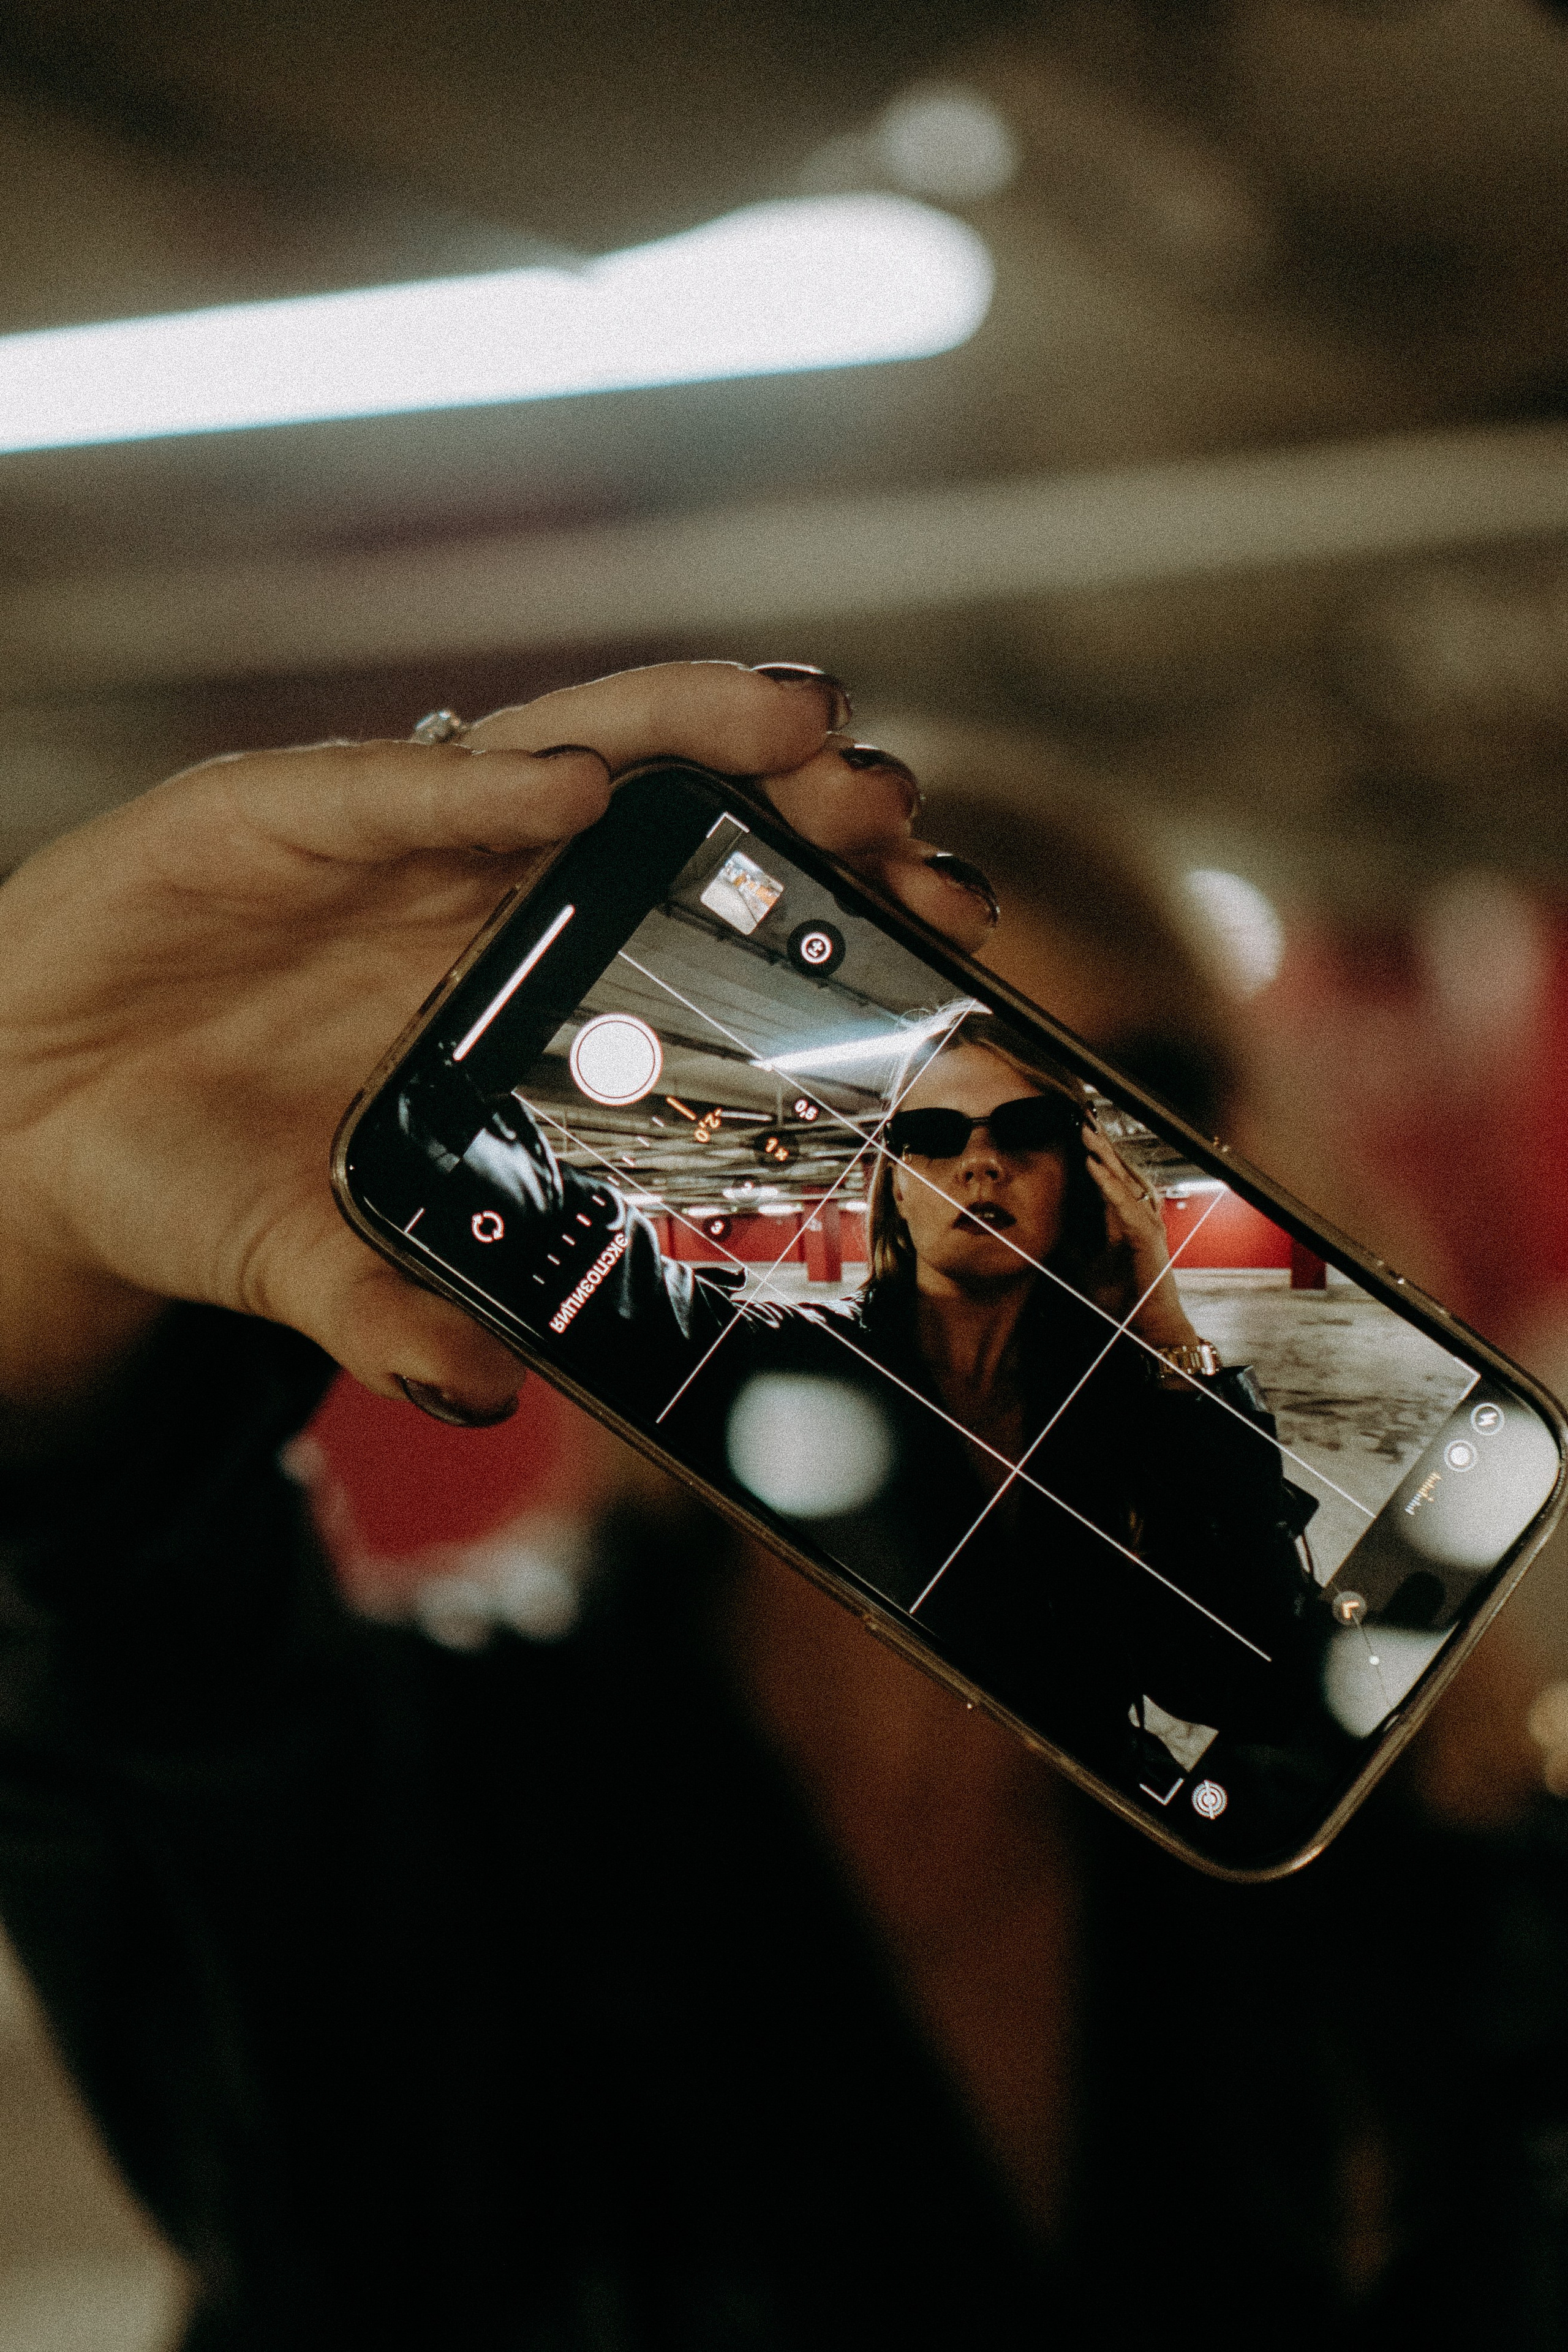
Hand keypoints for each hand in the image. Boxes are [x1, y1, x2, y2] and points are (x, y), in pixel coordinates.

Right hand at [0, 662, 993, 1435]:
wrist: (31, 1113)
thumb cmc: (195, 1171)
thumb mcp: (305, 1259)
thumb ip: (392, 1312)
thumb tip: (492, 1394)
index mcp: (518, 988)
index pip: (697, 927)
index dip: (819, 911)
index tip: (943, 913)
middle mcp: (475, 893)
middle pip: (668, 818)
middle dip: (790, 802)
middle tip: (896, 810)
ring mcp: (382, 841)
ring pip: (559, 751)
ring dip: (681, 729)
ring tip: (797, 725)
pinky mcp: (267, 809)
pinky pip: (384, 788)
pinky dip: (471, 782)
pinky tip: (565, 783)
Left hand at [1081, 1124, 1198, 1348]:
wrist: (1145, 1325)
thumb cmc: (1123, 1296)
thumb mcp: (1086, 1264)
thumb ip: (1073, 1242)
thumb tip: (1047, 1226)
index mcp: (1125, 1218)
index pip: (1108, 1177)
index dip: (1093, 1153)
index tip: (1075, 1129)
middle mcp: (1138, 1214)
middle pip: (1118, 1171)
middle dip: (1100, 1144)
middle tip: (1082, 1117)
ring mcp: (1146, 1222)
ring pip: (1124, 1180)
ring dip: (1104, 1155)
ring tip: (1086, 1132)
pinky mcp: (1146, 1235)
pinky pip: (1125, 1203)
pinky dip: (1109, 1184)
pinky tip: (1094, 1167)